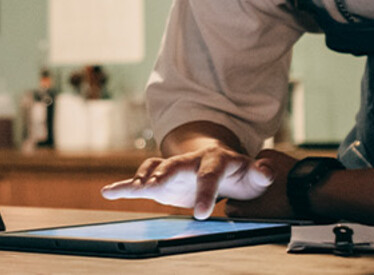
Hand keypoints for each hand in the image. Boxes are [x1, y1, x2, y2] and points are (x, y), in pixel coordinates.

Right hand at [99, 144, 274, 218]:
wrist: (219, 164)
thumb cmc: (236, 173)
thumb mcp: (252, 175)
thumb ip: (260, 174)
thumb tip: (266, 171)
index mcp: (214, 159)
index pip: (210, 174)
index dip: (206, 192)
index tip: (202, 213)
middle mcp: (189, 160)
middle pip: (175, 165)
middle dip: (163, 174)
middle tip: (153, 187)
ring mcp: (172, 169)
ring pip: (154, 169)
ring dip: (141, 178)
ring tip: (130, 189)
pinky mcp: (160, 181)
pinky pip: (140, 181)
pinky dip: (124, 186)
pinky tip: (108, 192)